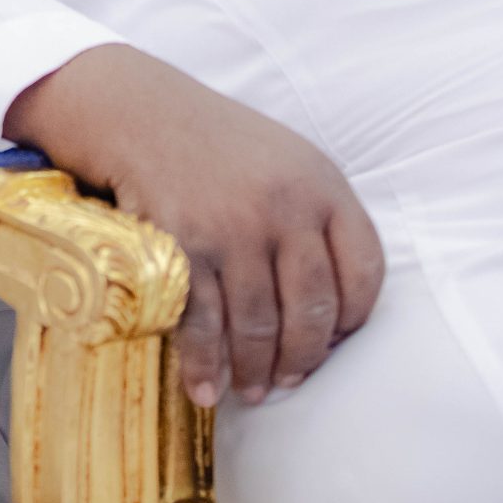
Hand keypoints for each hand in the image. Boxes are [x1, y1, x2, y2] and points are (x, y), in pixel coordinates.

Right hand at [6, 44, 383, 410]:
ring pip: (259, 325)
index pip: (365, 272)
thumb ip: (320, 219)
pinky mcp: (181, 245)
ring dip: (255, 371)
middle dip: (302, 360)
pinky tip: (204, 388)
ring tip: (250, 391)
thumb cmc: (216, 144)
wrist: (138, 111)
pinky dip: (203, 365)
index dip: (353, 321)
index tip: (335, 344)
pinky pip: (202, 323)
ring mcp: (232, 228)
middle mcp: (284, 207)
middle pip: (312, 310)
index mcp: (322, 184)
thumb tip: (335, 312)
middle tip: (288, 382)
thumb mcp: (288, 160)